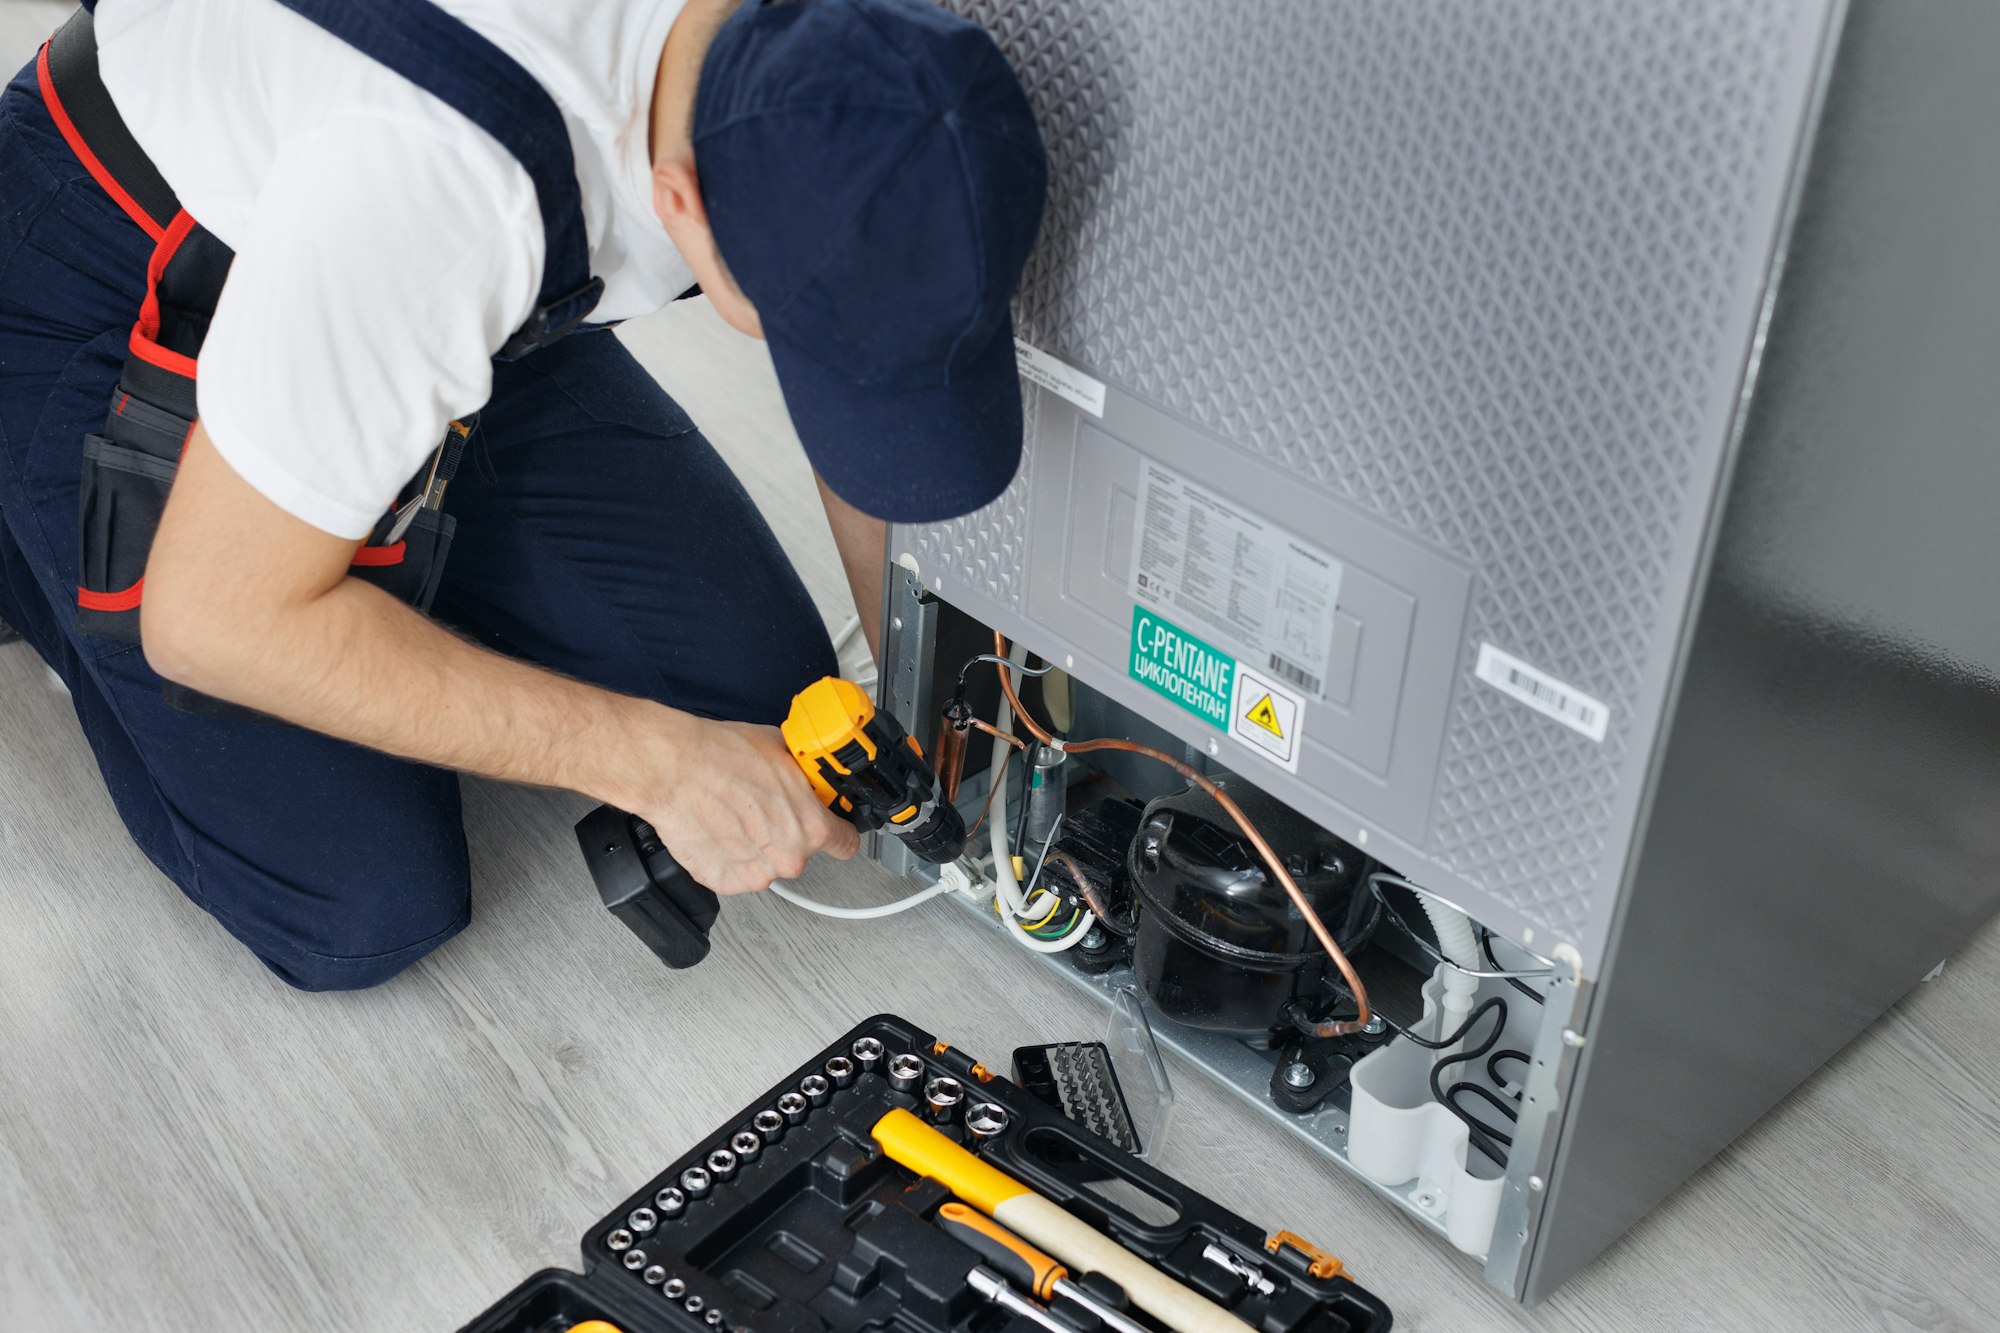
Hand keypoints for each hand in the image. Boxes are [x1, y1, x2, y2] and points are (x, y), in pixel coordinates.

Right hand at [627, 711, 859, 894]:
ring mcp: (755, 874)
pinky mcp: (723, 881)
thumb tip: (807, 775)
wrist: (674, 769)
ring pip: (765, 863)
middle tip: (761, 809)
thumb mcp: (783, 750)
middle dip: (786, 833)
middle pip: (799, 852)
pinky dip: (729, 857)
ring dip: (755, 846)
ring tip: (734, 816)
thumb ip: (803, 777)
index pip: (845, 843)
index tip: (830, 827)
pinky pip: (735, 873)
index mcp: (812, 827)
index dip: (837, 831)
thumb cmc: (721, 757)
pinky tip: (719, 829)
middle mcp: (788, 857)